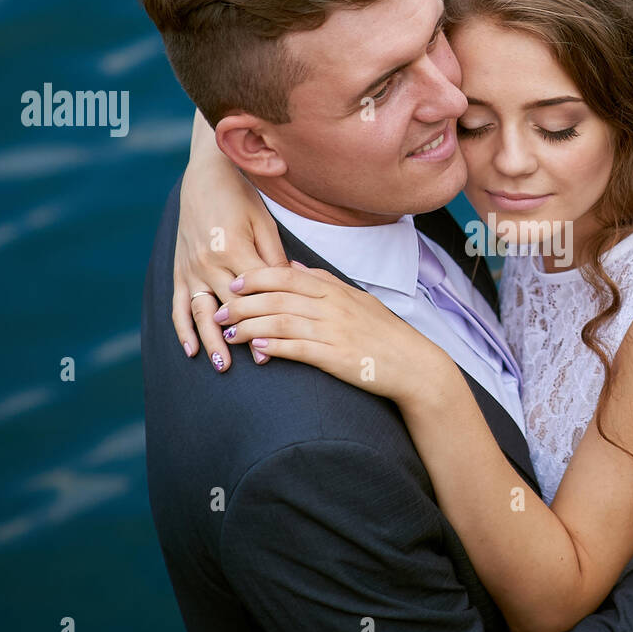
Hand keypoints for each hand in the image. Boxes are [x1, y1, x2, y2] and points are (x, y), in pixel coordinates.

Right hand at [172, 111, 287, 371]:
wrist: (205, 176)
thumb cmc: (242, 199)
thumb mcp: (264, 224)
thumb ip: (274, 259)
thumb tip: (291, 290)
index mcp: (233, 249)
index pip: (255, 294)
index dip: (269, 317)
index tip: (283, 341)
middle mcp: (207, 262)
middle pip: (228, 308)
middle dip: (243, 336)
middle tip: (258, 362)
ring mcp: (189, 268)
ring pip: (200, 312)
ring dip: (210, 340)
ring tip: (222, 365)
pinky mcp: (178, 270)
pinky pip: (178, 305)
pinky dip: (182, 329)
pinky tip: (191, 350)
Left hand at [216, 261, 454, 401]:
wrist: (413, 364)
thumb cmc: (384, 333)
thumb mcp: (357, 299)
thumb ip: (325, 282)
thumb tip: (294, 267)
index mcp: (334, 291)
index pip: (286, 276)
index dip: (256, 278)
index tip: (234, 284)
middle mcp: (331, 307)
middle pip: (276, 299)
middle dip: (242, 304)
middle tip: (219, 311)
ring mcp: (334, 332)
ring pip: (281, 323)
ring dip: (250, 327)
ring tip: (229, 334)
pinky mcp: (336, 357)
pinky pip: (298, 349)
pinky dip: (274, 348)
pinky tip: (256, 350)